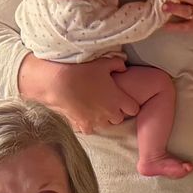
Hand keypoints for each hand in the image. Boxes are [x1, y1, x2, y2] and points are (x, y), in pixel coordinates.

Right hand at [17, 55, 140, 132]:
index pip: (134, 109)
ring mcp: (96, 121)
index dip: (129, 104)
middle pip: (119, 119)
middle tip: (108, 102)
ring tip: (95, 108)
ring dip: (103, 118)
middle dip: (116, 111)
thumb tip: (124, 67)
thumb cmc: (82, 71)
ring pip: (105, 125)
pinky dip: (88, 124)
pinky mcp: (82, 125)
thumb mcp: (103, 63)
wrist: (58, 82)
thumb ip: (117, 64)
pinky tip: (84, 115)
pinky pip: (90, 129)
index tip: (123, 98)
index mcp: (118, 99)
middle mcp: (109, 113)